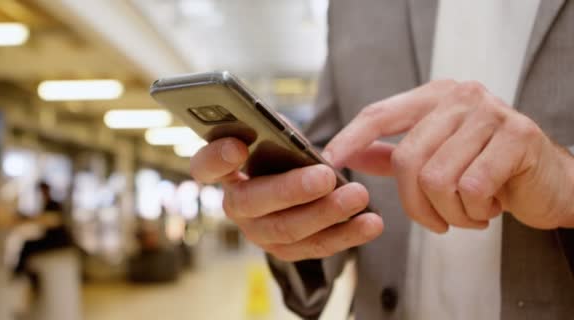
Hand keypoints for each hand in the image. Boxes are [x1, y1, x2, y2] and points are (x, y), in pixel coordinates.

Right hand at [190, 137, 382, 261]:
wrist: (296, 183)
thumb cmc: (282, 153)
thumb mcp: (276, 134)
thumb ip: (275, 131)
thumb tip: (287, 134)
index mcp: (224, 170)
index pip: (205, 165)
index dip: (216, 158)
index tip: (237, 147)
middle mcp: (236, 205)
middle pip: (254, 202)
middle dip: (292, 189)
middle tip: (325, 176)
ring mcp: (259, 231)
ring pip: (288, 229)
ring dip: (327, 213)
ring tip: (358, 196)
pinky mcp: (286, 249)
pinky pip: (315, 247)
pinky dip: (347, 235)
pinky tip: (371, 223)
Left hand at [323, 80, 573, 231]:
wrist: (549, 182)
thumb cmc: (487, 171)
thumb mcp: (435, 157)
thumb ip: (392, 154)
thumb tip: (349, 154)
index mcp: (434, 97)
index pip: (380, 113)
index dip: (350, 138)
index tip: (328, 161)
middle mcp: (460, 97)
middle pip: (407, 159)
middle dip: (416, 205)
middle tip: (436, 221)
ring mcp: (491, 113)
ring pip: (438, 178)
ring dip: (449, 212)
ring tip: (468, 213)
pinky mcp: (518, 136)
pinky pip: (473, 188)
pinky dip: (474, 212)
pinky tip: (488, 209)